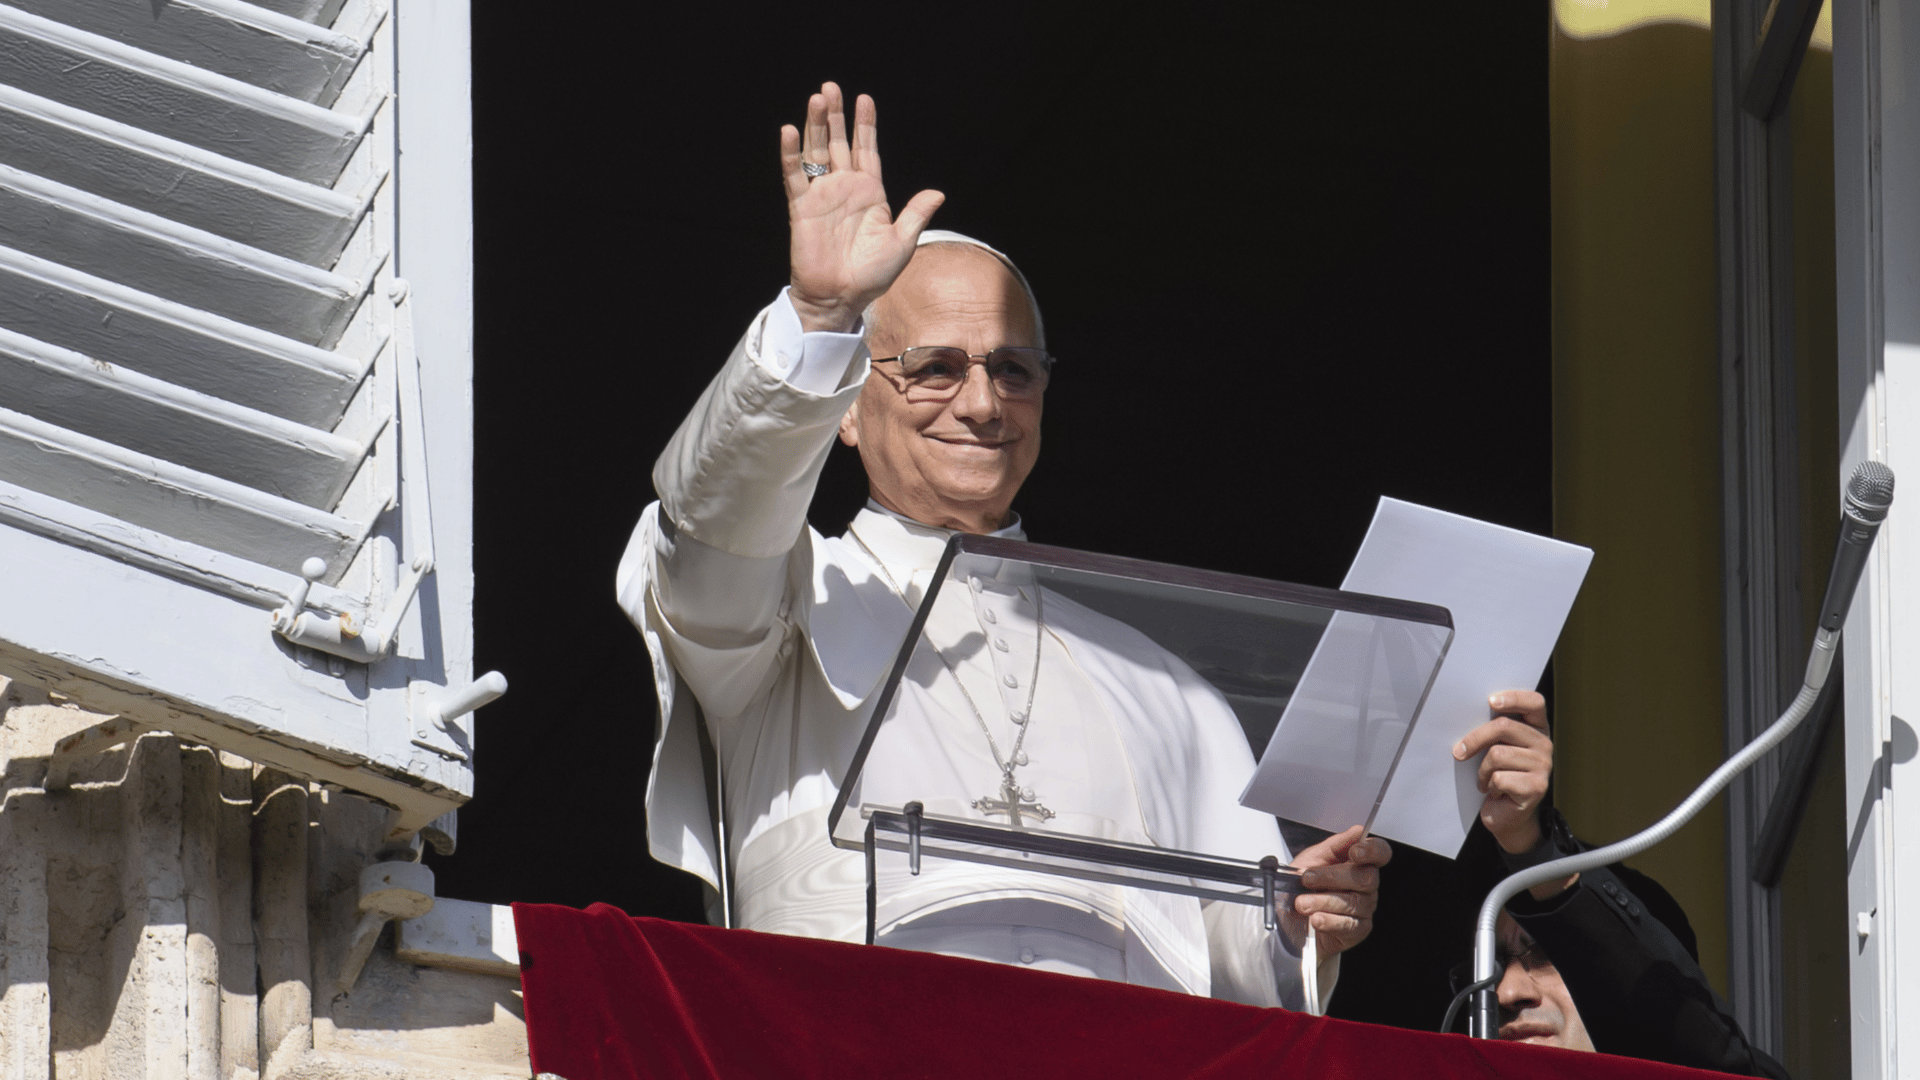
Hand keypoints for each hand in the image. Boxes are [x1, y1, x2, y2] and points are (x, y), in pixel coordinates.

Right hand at [780, 82, 944, 332]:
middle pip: (838, 143)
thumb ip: (916, 214)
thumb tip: (938, 192)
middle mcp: (844, 189)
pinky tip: (790, 131)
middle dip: (835, 115)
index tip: (864, 98)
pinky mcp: (802, 208)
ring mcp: (822, 196)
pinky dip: (791, 154)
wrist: (842, 297)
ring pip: (816, 152)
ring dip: (815, 125)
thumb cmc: (873, 275)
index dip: (865, 125)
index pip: (866, 150)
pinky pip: (794, 176)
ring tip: (817, 98)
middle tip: (831, 87)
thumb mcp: (902, 243)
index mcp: (870, 193)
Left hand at [1286, 825, 1390, 958]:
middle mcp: (1366, 886)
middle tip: (1307, 879)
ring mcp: (1364, 909)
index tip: (1355, 852)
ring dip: (1322, 901)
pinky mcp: (1357, 930)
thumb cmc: (1303, 887)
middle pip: (1365, 877)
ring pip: (1354, 902)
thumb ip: (1335, 844)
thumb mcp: (1312, 859)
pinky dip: (1328, 921)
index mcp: (1358, 864)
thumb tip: (1357, 830)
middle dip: (1332, 877)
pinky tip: (1315, 919)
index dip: (1372, 851)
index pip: (1380, 853)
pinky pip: (1348, 925)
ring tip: (1301, 903)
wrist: (1289, 918)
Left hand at [1452, 691, 1552, 854]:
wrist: (1506, 815)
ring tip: (1486, 780)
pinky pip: (1499, 777)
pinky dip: (1488, 785)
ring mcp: (1543, 766)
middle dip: (1475, 738)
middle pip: (1504, 726)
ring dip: (1482, 770)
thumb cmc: (1497, 775)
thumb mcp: (1496, 747)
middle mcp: (1544, 745)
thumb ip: (1494, 730)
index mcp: (1536, 729)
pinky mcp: (1536, 787)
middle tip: (1459, 752)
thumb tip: (1465, 713)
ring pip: (1497, 754)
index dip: (1513, 697)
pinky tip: (1494, 792)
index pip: (1534, 702)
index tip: (1490, 702)